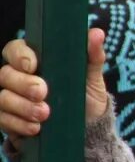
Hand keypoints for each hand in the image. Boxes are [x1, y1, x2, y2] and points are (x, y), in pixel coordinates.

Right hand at [0, 29, 107, 144]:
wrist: (87, 128)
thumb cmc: (85, 96)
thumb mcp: (92, 77)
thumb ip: (92, 56)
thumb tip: (97, 33)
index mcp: (35, 61)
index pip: (15, 50)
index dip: (19, 55)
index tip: (32, 65)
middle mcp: (18, 78)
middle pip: (5, 74)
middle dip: (23, 84)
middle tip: (43, 92)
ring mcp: (12, 99)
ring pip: (3, 98)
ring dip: (22, 106)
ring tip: (44, 114)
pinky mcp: (10, 121)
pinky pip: (3, 121)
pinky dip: (19, 124)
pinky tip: (35, 128)